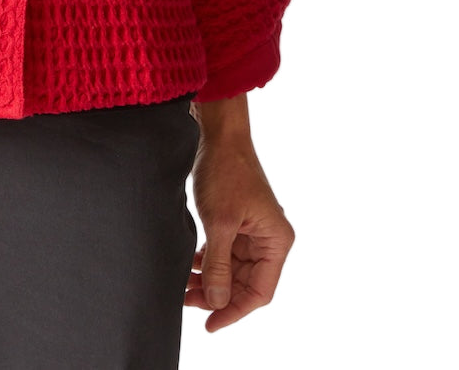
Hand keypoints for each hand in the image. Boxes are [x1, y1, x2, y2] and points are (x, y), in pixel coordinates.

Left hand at [185, 131, 294, 332]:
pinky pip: (224, 253)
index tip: (210, 324)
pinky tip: (188, 266)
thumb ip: (219, 265)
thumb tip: (218, 301)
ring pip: (232, 270)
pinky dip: (207, 262)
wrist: (219, 135)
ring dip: (209, 279)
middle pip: (244, 283)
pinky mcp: (236, 223)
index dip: (235, 311)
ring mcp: (252, 232)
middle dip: (216, 294)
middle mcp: (268, 239)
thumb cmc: (226, 172)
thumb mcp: (220, 223)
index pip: (259, 292)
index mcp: (276, 241)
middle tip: (186, 300)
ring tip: (182, 286)